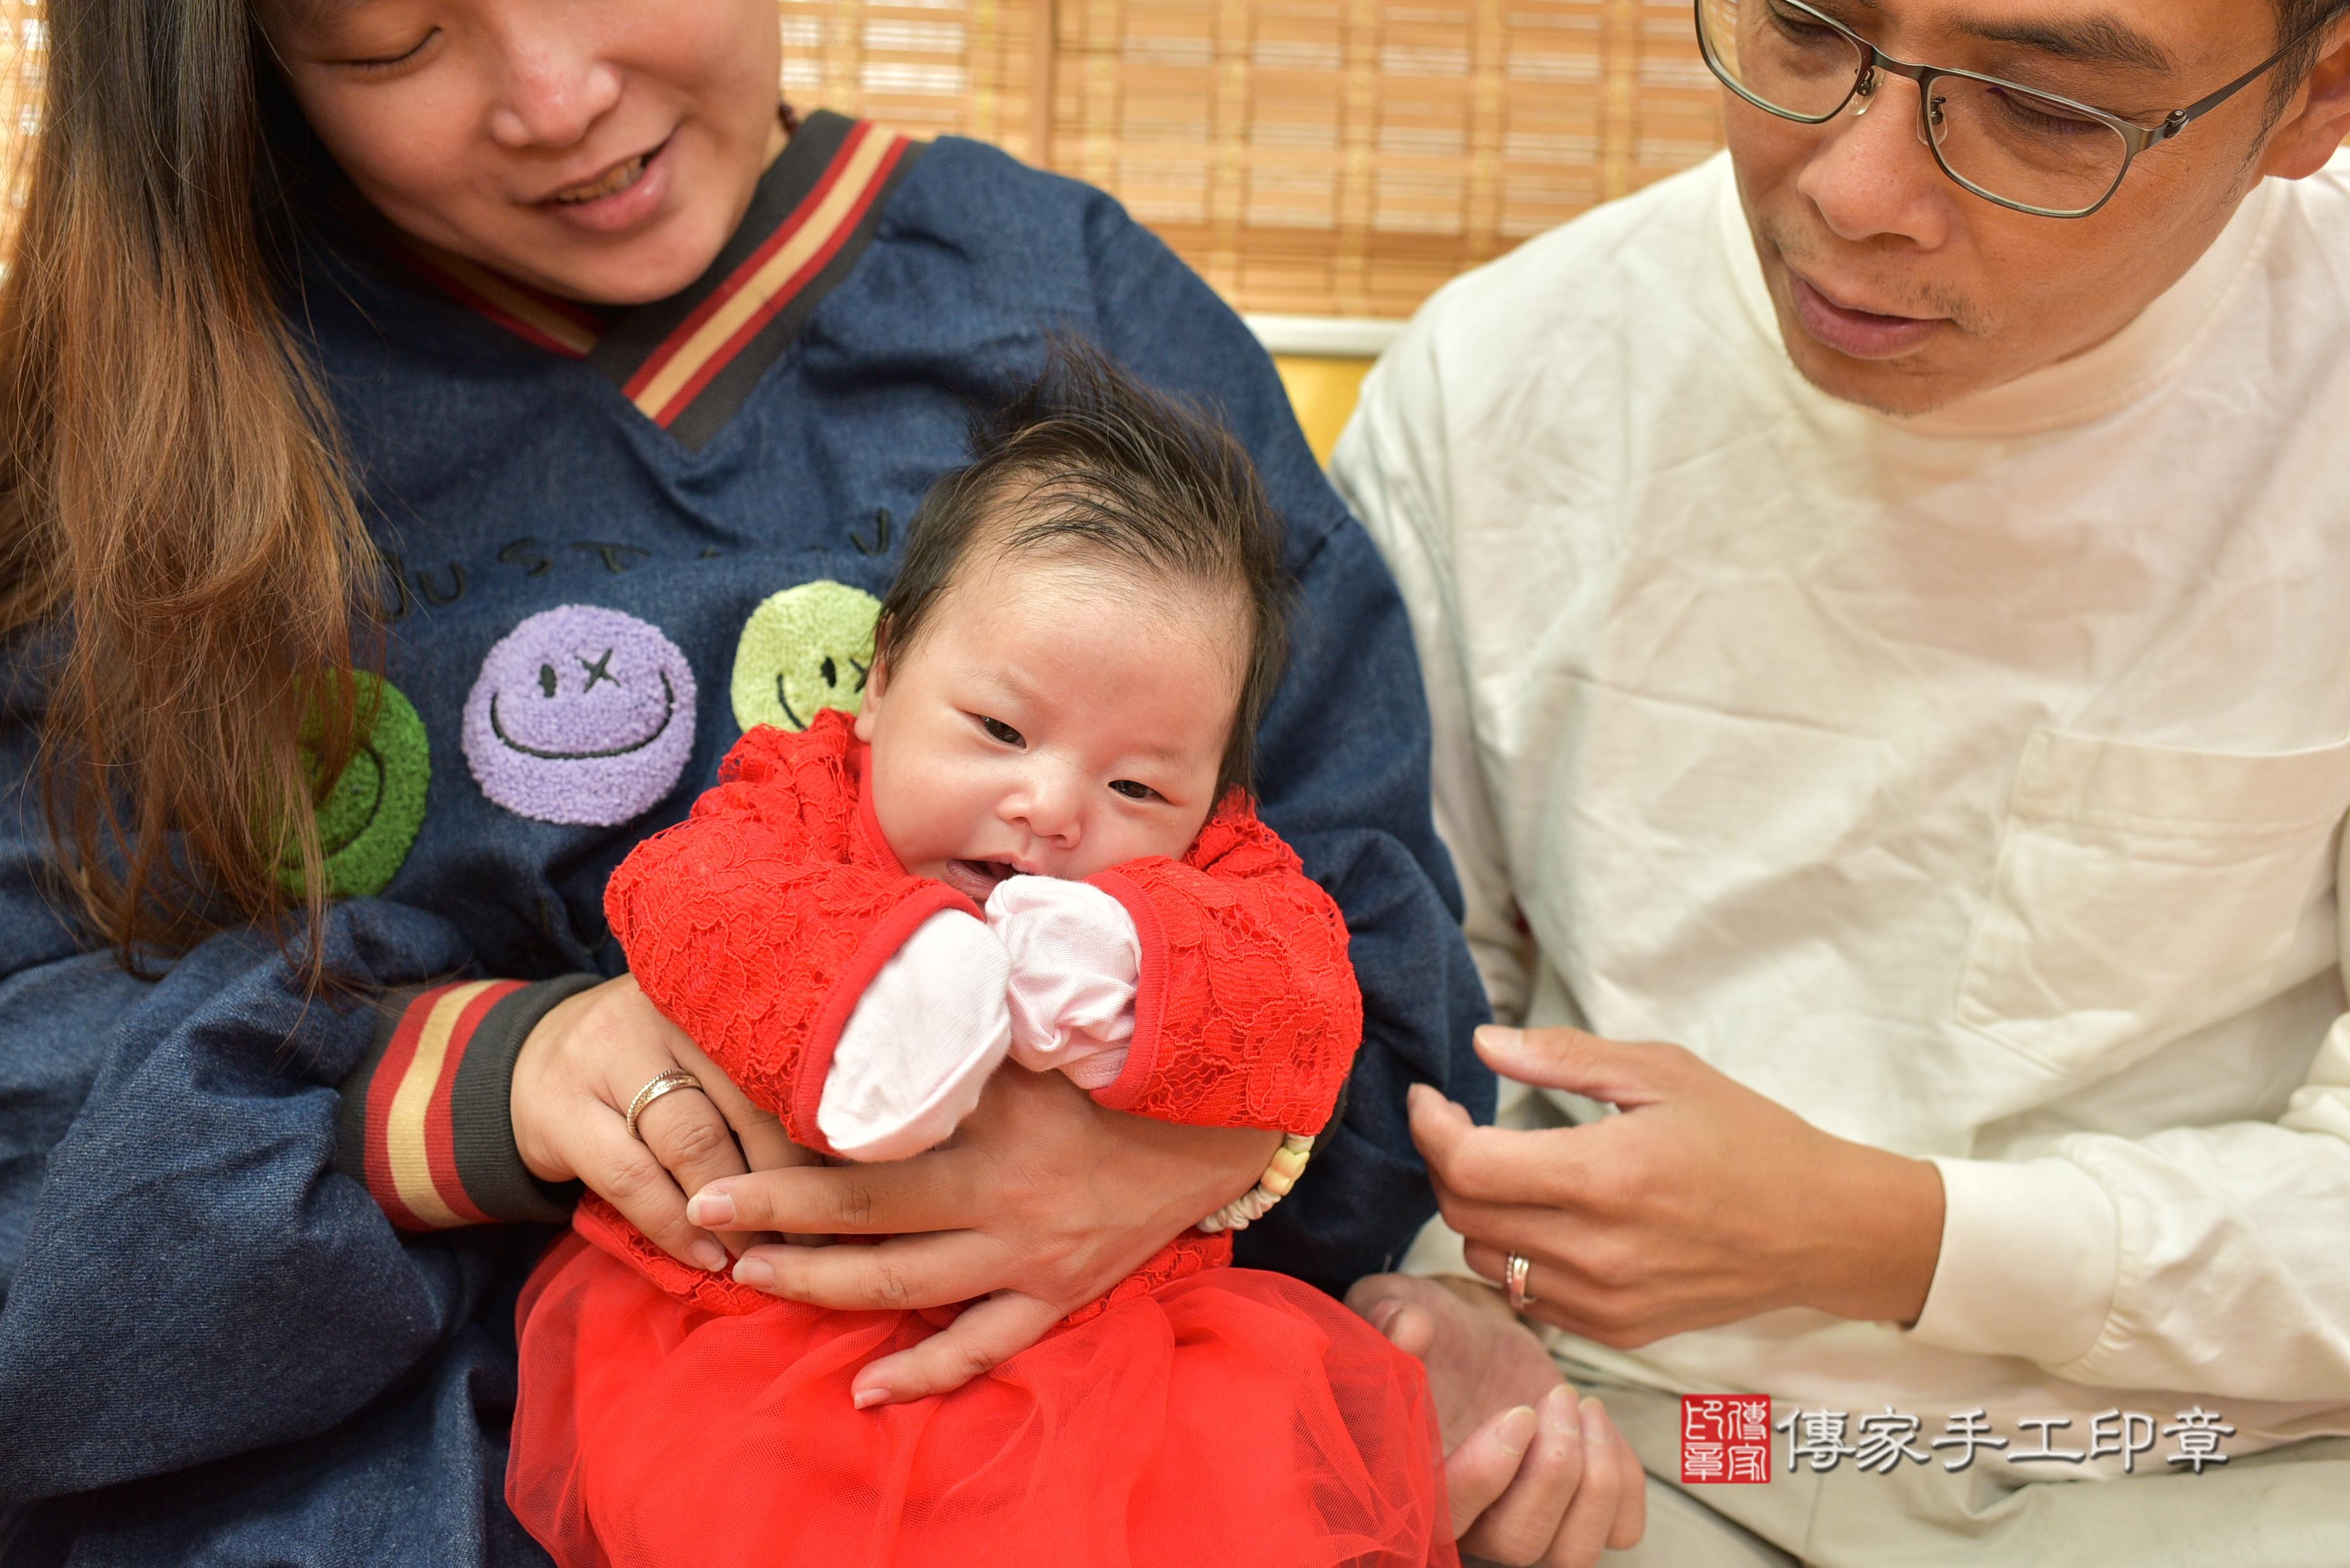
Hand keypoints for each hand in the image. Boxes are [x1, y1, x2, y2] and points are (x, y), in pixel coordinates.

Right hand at [511, 974, 815, 1270]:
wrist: (523, 1063)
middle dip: (786, 1180)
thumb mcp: (698, 1052)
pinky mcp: (562, 1112)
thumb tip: (843, 1161)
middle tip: (815, 1236)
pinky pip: (633, 1181)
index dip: (820, 1133)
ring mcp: (605, 1057)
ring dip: (735, 1210)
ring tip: (764, 1254)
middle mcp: (660, 1014)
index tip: (851, 1186)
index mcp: (710, 996)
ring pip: (692, 1142)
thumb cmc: (644, 1067)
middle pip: (744, 1102)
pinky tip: (705, 1257)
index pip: (782, 1063)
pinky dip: (676, 1227)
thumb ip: (756, 1083)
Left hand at [684, 1065, 1276, 1406]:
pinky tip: (866, 1390)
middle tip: (708, 1214)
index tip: (727, 1150)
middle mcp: (1004, 1193)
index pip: (877, 1139)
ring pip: (906, 1288)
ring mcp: (1030, 1256)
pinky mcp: (1058, 1296)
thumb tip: (896, 962)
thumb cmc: (1121, 1061)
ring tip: (753, 1275)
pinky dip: (923, 1375)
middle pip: (869, 1219)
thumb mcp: (1046, 1024)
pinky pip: (982, 1348)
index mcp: (997, 1117)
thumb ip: (970, 1009)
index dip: (795, 1151)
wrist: (1219, 1128)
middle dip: (780, 1219)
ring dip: (822, 1288)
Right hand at [1347, 1274, 1644, 1565]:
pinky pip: (1620, 1528)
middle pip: (1520, 1544)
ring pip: (1574, 1552)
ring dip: (1594, 1480)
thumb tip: (1407, 1327)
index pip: (1449, 1517)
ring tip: (1584, 1407)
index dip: (1487, 1475)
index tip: (1519, 1413)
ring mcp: (1527, 1518)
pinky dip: (1624, 1481)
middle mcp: (1470, 1519)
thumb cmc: (1425, 1327)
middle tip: (1556, 1400)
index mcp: (1415, 1481)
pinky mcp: (1576, 1506)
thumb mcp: (1391, 1303)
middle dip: (1553, 1472)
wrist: (1471, 1337)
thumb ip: (1386, 1316)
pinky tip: (1596, 1421)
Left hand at [1415, 1026, 1945, 1345]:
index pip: (1468, 1165)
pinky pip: (1526, 1296)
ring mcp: (1605, 1302)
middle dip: (1445, 1163)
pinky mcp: (1617, 1331)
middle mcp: (1597, 1251)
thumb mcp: (1662, 1073)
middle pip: (1463, 1213)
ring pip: (1485, 1260)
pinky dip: (1514, 1255)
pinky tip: (1543, 1218)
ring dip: (1476, 1212)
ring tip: (1503, 1172)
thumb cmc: (1746, 1138)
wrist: (1821, 1228)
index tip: (1429, 1098)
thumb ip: (1564, 1058)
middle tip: (1461, 1126)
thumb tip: (1484, 1045)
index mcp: (1605, 1177)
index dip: (1430, 1126)